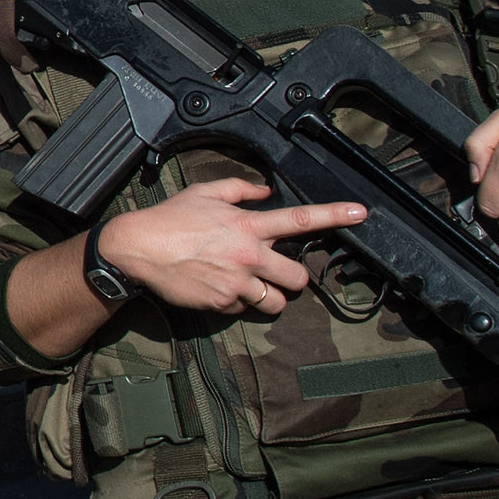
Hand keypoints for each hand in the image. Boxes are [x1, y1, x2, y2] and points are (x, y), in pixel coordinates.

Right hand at [103, 179, 368, 315]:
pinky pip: (245, 309)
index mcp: (247, 224)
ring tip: (248, 286)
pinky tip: (218, 288)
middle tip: (276, 273)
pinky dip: (237, 303)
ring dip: (269, 297)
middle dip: (293, 279)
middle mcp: (249, 254)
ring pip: (276, 302)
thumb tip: (266, 190)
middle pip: (298, 278)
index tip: (361, 213)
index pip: (300, 219)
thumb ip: (241, 188)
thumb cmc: (169, 218)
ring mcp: (237, 282)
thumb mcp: (204, 192)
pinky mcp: (223, 303)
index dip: (335, 215)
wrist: (137, 248)